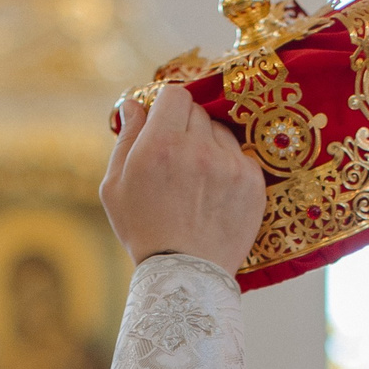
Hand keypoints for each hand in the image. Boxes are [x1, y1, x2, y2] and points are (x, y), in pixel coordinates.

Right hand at [100, 83, 265, 270]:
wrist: (186, 275)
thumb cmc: (144, 231)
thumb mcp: (115, 186)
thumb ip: (125, 139)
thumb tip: (134, 104)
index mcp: (160, 145)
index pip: (174, 94)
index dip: (167, 106)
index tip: (165, 122)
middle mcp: (198, 149)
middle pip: (198, 111)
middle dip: (185, 126)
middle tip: (177, 156)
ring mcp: (229, 165)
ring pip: (220, 132)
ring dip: (208, 144)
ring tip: (197, 178)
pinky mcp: (252, 181)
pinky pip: (240, 155)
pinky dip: (228, 166)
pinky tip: (215, 191)